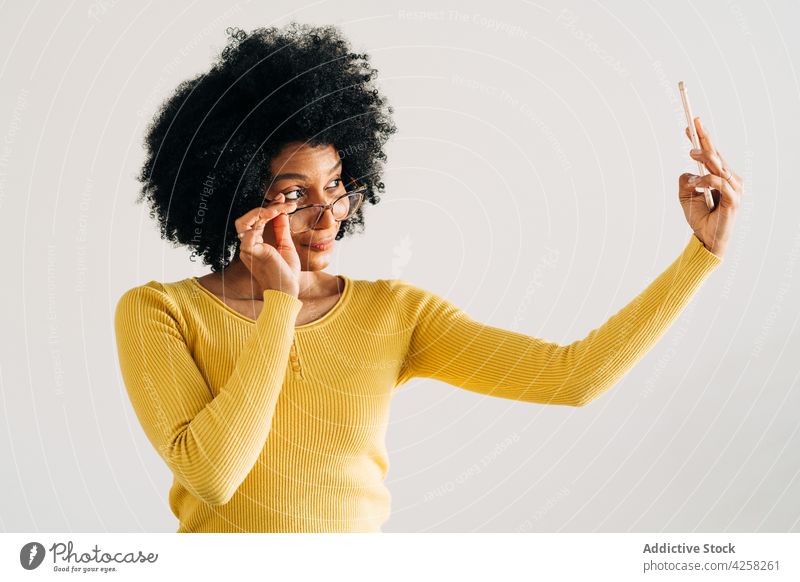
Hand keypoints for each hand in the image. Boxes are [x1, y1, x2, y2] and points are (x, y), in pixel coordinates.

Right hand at [234, 193, 300, 296]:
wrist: (287, 292)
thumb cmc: (286, 273)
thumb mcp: (285, 246)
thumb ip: (281, 230)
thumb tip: (281, 213)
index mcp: (255, 244)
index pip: (257, 220)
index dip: (269, 208)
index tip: (284, 200)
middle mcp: (248, 246)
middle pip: (248, 218)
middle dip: (266, 207)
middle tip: (283, 202)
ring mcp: (248, 250)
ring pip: (244, 223)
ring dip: (262, 212)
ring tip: (279, 209)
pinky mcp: (253, 254)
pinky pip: (247, 237)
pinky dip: (256, 224)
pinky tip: (273, 216)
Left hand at [678, 116, 742, 258]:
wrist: (706, 239)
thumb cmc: (700, 218)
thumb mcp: (685, 197)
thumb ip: (685, 182)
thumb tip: (687, 173)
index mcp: (720, 177)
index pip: (712, 154)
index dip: (702, 139)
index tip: (691, 124)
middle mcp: (730, 179)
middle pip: (716, 154)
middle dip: (704, 139)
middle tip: (692, 125)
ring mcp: (734, 188)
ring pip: (718, 166)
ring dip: (704, 158)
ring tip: (690, 154)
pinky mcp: (733, 199)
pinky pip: (719, 182)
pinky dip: (705, 180)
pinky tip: (696, 183)